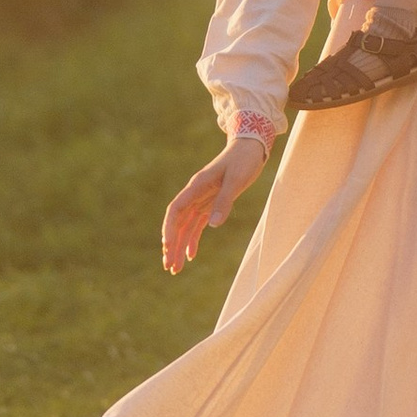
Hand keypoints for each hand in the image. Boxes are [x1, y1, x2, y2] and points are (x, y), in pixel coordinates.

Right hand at [162, 132, 267, 274]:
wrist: (249, 147)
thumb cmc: (243, 160)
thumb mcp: (237, 180)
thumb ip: (225, 201)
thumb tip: (213, 225)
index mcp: (196, 186)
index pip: (176, 209)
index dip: (168, 228)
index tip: (166, 246)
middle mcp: (195, 194)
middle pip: (177, 222)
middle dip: (171, 245)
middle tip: (169, 267)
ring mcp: (201, 200)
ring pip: (185, 227)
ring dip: (179, 246)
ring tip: (175, 269)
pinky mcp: (210, 204)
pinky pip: (197, 225)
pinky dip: (192, 240)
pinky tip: (190, 256)